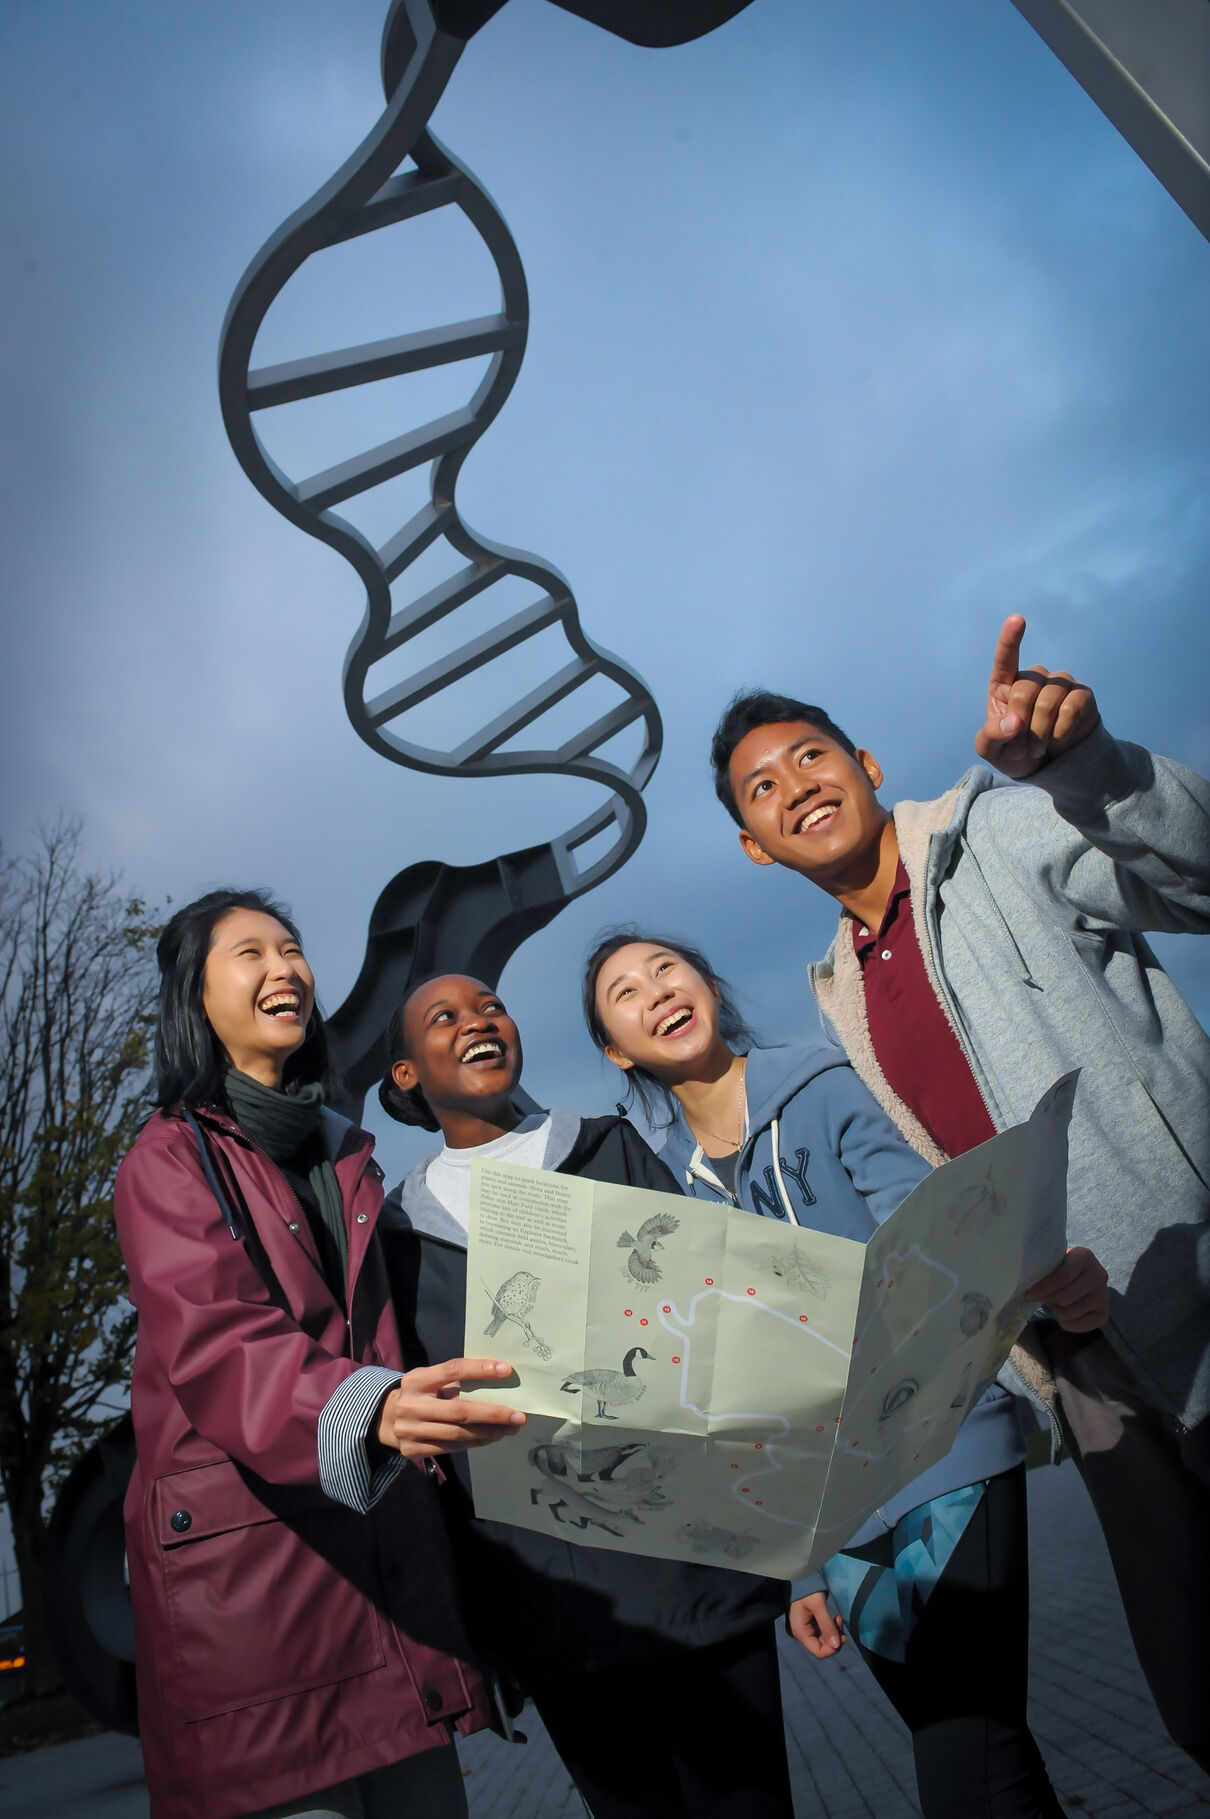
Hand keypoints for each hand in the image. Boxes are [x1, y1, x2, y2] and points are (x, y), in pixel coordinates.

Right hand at [378, 1357, 525, 1458]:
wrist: (385, 1419)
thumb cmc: (420, 1393)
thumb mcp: (429, 1380)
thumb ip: (454, 1380)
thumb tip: (498, 1379)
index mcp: (416, 1379)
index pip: (452, 1370)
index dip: (480, 1369)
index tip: (507, 1370)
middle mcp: (411, 1405)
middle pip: (459, 1410)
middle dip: (493, 1413)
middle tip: (519, 1415)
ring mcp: (410, 1430)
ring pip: (458, 1434)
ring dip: (489, 1432)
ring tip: (511, 1428)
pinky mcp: (413, 1450)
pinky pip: (451, 1448)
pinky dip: (475, 1443)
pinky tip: (492, 1437)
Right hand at [788, 1592, 845, 1659]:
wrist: (802, 1576)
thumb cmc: (807, 1589)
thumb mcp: (818, 1606)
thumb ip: (827, 1626)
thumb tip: (836, 1645)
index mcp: (800, 1631)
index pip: (818, 1652)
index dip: (832, 1649)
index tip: (841, 1637)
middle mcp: (802, 1632)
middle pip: (822, 1646)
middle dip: (835, 1638)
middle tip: (840, 1622)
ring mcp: (807, 1628)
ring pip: (825, 1639)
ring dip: (834, 1631)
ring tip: (838, 1618)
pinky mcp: (811, 1623)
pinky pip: (824, 1632)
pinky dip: (831, 1627)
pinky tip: (835, 1618)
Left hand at [974, 615, 1099, 778]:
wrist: (1049, 767)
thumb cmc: (1014, 752)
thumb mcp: (990, 750)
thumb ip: (991, 736)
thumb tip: (1014, 722)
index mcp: (1005, 685)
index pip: (1005, 658)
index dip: (1010, 639)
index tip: (1017, 619)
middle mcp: (1034, 678)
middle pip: (1024, 690)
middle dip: (1021, 727)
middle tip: (1022, 750)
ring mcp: (1060, 683)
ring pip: (1048, 701)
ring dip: (1040, 733)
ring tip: (1038, 750)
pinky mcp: (1082, 695)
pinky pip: (1071, 708)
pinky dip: (1060, 731)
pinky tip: (1058, 741)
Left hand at [1028, 1246, 1108, 1331]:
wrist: (1080, 1273)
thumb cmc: (1059, 1266)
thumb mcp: (1053, 1260)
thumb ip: (1043, 1268)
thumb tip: (1024, 1282)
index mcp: (1085, 1256)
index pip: (1062, 1277)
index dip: (1043, 1287)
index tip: (1029, 1291)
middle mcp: (1099, 1275)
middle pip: (1065, 1297)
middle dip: (1046, 1299)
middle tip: (1036, 1297)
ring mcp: (1104, 1296)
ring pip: (1069, 1313)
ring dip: (1054, 1310)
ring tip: (1051, 1301)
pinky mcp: (1104, 1314)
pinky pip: (1077, 1325)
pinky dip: (1064, 1322)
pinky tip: (1062, 1310)